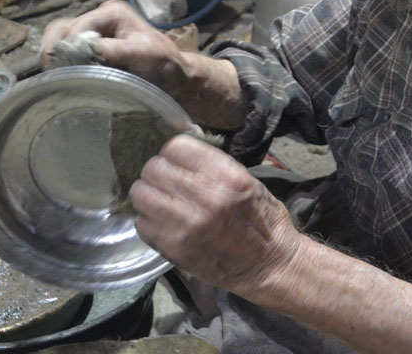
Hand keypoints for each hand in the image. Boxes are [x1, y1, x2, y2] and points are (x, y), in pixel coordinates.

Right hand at [39, 0, 186, 89]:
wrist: (173, 78)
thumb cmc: (162, 63)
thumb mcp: (141, 53)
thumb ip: (112, 50)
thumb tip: (81, 49)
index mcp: (112, 13)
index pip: (79, 25)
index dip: (69, 45)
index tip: (65, 68)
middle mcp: (99, 19)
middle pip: (63, 27)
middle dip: (54, 47)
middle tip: (50, 70)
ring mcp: (93, 32)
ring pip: (60, 36)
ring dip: (54, 53)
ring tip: (51, 73)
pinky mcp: (89, 48)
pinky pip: (66, 49)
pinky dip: (59, 59)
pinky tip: (59, 74)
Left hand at [129, 135, 303, 293]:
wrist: (270, 265)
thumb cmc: (262, 219)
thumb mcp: (245, 180)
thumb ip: (209, 166)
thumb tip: (175, 154)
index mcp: (224, 174)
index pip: (175, 147)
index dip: (172, 154)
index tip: (176, 164)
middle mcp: (204, 196)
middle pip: (153, 168)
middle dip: (157, 174)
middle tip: (166, 183)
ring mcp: (185, 223)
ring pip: (140, 194)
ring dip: (148, 196)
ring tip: (161, 202)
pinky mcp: (174, 247)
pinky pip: (141, 223)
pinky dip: (149, 221)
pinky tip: (163, 223)